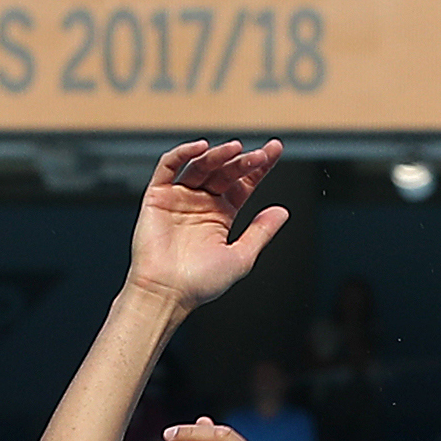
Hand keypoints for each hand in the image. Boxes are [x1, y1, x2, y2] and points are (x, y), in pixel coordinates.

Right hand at [126, 137, 289, 312]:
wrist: (167, 292)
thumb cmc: (200, 283)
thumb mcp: (241, 257)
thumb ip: (261, 232)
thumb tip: (283, 211)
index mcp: (220, 216)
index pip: (243, 183)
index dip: (259, 167)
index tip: (274, 149)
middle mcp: (201, 203)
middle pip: (225, 171)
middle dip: (243, 160)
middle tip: (259, 155)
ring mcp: (179, 198)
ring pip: (201, 165)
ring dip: (219, 155)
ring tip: (235, 149)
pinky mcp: (157, 196)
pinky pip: (168, 167)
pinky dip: (183, 153)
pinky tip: (201, 147)